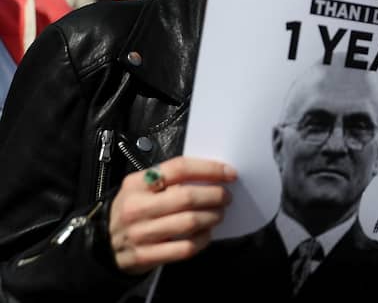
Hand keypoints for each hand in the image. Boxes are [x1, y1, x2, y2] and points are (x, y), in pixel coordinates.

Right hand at [109, 156, 236, 273]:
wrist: (101, 244)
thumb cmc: (131, 210)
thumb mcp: (140, 188)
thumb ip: (168, 180)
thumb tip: (210, 175)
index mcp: (137, 183)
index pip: (179, 168)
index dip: (209, 169)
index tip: (229, 173)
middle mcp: (137, 207)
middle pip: (187, 197)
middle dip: (215, 195)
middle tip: (226, 196)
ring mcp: (140, 233)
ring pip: (189, 223)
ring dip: (212, 216)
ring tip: (219, 213)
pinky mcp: (146, 256)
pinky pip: (185, 248)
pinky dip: (202, 240)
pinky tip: (206, 233)